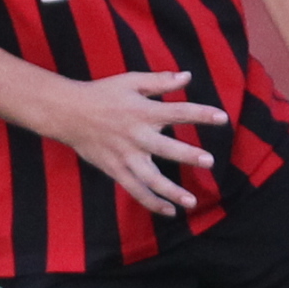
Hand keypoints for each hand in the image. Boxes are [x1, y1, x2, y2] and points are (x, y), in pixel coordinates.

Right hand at [58, 69, 227, 214]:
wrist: (66, 112)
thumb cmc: (101, 94)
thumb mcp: (130, 81)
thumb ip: (160, 81)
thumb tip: (188, 76)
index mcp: (142, 111)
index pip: (177, 112)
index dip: (201, 115)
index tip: (222, 118)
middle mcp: (135, 135)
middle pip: (164, 148)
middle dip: (187, 155)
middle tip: (208, 161)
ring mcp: (124, 155)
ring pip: (149, 178)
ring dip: (170, 191)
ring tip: (191, 201)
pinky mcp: (114, 169)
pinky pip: (134, 189)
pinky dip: (151, 201)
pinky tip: (169, 211)